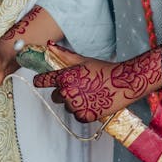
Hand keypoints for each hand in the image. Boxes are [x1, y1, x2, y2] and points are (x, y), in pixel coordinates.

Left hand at [34, 43, 161, 122]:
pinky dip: (83, 110)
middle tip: (78, 85)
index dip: (40, 80)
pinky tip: (94, 101)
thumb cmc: (102, 68)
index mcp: (64, 77)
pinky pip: (77, 115)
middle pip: (55, 96)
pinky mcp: (84, 117)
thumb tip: (49, 45)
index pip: (42, 81)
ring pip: (67, 106)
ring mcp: (75, 106)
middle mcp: (67, 93)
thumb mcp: (82, 60)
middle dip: (63, 91)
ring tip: (90, 92)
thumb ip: (63, 54)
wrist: (123, 82)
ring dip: (74, 101)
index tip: (39, 81)